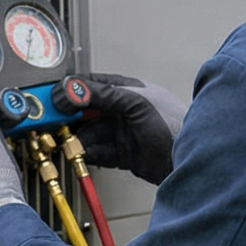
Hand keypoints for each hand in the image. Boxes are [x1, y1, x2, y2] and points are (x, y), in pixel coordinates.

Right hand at [57, 74, 185, 185]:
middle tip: (54, 123)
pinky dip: (90, 154)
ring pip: (92, 133)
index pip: (93, 84)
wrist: (192, 160)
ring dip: (78, 138)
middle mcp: (125, 111)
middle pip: (88, 110)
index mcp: (129, 90)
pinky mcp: (126, 155)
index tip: (54, 97)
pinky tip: (82, 154)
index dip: (72, 90)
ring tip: (68, 142)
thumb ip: (105, 95)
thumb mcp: (136, 103)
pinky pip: (101, 153)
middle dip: (71, 117)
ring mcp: (125, 133)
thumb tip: (75, 89)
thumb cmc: (175, 126)